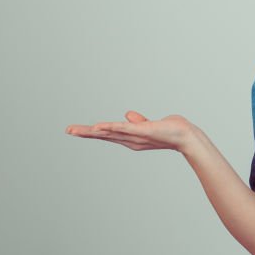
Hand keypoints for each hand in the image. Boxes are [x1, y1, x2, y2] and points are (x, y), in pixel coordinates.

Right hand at [65, 111, 196, 151]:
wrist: (186, 136)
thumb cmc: (169, 131)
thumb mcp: (149, 124)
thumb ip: (137, 121)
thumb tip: (127, 114)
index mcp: (130, 138)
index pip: (107, 134)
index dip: (92, 132)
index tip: (76, 130)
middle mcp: (130, 140)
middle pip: (103, 136)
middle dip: (85, 133)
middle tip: (68, 130)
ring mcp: (135, 136)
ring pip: (109, 133)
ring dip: (92, 131)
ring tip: (76, 130)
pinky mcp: (142, 131)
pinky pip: (124, 129)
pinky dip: (111, 127)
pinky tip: (98, 127)